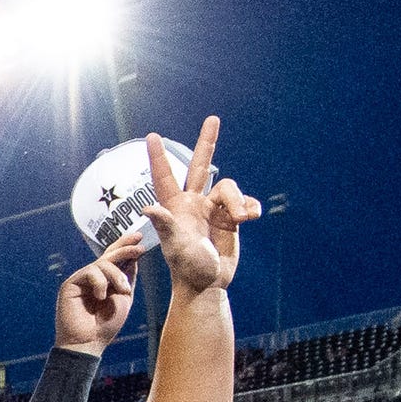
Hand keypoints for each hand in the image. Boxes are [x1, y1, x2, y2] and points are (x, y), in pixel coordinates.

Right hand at [56, 233, 144, 351]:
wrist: (89, 342)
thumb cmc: (106, 325)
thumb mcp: (124, 298)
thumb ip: (127, 278)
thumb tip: (133, 257)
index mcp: (105, 281)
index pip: (114, 259)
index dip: (125, 246)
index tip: (139, 238)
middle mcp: (92, 278)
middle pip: (108, 256)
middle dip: (124, 249)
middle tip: (139, 248)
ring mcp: (81, 280)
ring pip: (101, 263)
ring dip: (116, 275)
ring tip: (122, 290)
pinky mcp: (71, 284)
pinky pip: (90, 272)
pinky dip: (100, 283)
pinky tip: (100, 296)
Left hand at [141, 116, 259, 294]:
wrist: (209, 283)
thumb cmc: (187, 268)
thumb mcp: (176, 247)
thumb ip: (166, 226)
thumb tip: (148, 209)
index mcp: (175, 207)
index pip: (164, 176)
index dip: (158, 157)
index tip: (152, 135)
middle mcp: (193, 203)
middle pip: (200, 165)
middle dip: (207, 142)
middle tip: (213, 118)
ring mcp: (213, 209)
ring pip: (230, 187)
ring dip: (239, 201)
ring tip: (241, 220)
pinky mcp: (231, 217)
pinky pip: (247, 202)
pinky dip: (251, 208)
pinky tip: (250, 220)